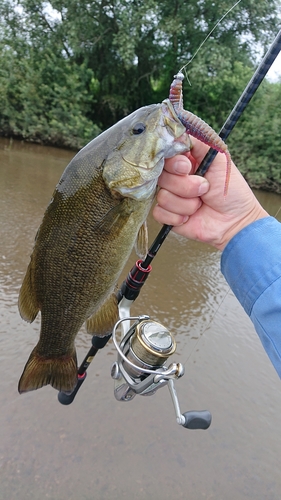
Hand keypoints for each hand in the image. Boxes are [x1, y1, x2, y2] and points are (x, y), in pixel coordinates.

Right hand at [153, 137, 268, 250]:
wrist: (234, 221)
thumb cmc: (230, 190)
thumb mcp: (218, 159)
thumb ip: (199, 143)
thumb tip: (178, 132)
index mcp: (184, 161)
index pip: (165, 155)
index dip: (173, 163)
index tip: (187, 167)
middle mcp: (174, 177)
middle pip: (161, 176)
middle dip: (185, 185)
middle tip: (204, 188)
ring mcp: (170, 196)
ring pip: (162, 196)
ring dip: (186, 203)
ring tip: (200, 204)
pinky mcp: (167, 215)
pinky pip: (159, 212)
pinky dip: (177, 216)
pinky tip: (190, 217)